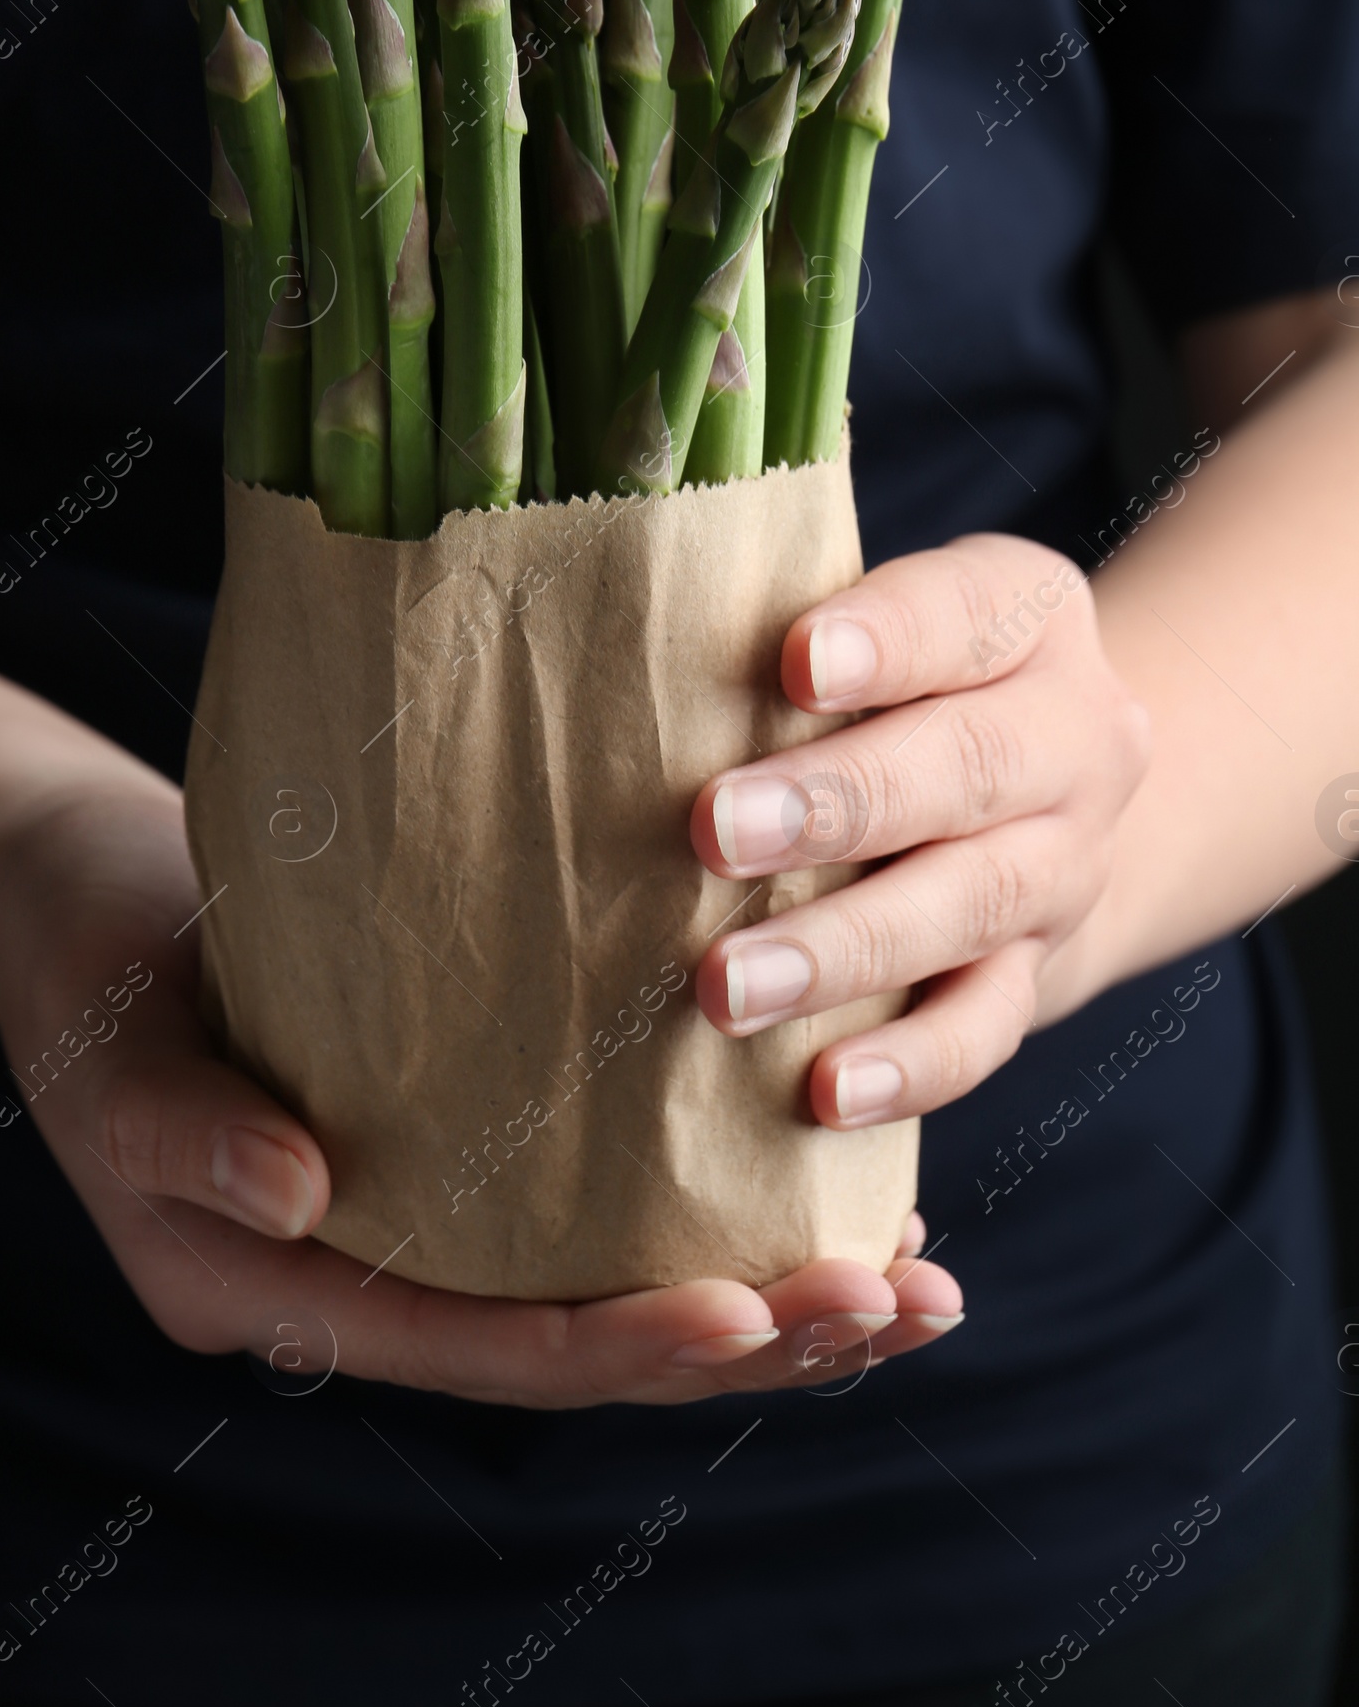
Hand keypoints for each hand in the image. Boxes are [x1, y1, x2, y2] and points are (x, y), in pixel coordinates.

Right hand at [0, 775, 962, 1407]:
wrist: (83, 910)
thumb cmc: (86, 972)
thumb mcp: (109, 1049)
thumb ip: (186, 1132)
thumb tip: (304, 1199)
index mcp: (285, 1294)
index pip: (483, 1348)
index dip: (623, 1342)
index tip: (757, 1311)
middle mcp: (373, 1286)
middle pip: (584, 1348)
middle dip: (753, 1342)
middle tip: (905, 1303)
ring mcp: (426, 1230)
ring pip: (615, 1295)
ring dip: (770, 1302)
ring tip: (920, 1281)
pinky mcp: (468, 1158)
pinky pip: (604, 1214)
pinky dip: (718, 1215)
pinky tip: (832, 1189)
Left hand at [690, 533, 1150, 1125]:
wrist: (1051, 792)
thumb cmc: (903, 684)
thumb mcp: (884, 624)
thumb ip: (798, 640)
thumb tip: (632, 678)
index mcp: (1027, 616)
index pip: (963, 615)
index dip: (885, 639)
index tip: (793, 663)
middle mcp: (1075, 737)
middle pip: (968, 765)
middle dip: (837, 803)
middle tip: (714, 831)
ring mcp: (1068, 863)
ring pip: (969, 903)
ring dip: (843, 948)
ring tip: (728, 985)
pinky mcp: (1044, 970)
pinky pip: (987, 1025)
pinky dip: (910, 1063)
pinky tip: (826, 1091)